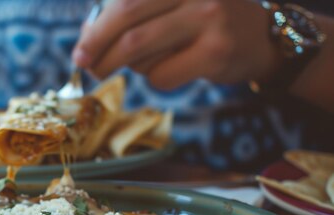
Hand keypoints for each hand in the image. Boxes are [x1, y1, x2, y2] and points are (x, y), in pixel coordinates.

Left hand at [72, 0, 279, 89]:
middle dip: (98, 48)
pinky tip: (171, 70)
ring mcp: (209, 17)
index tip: (80, 51)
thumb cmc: (202, 19)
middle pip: (127, 19)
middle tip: (85, 66)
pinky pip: (160, 76)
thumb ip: (133, 10)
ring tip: (137, 65)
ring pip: (139, 51)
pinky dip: (154, 79)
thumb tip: (86, 34)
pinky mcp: (216, 51)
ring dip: (126, 66)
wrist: (261, 37)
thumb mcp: (172, 2)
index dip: (96, 27)